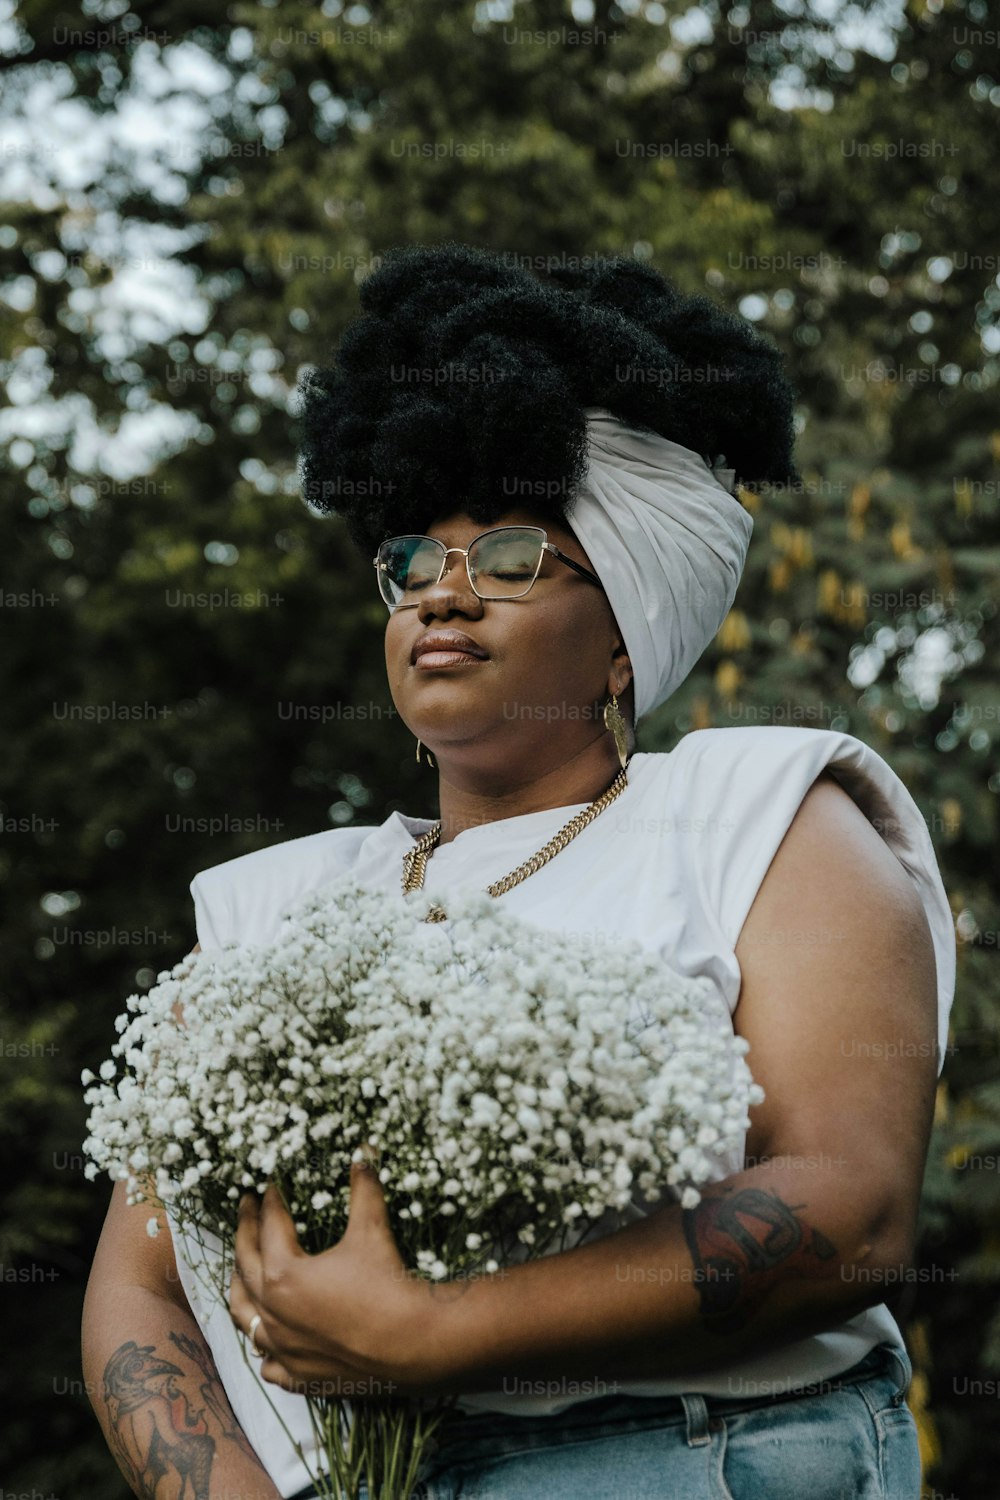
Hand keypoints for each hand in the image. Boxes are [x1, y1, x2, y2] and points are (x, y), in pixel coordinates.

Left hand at [228, 1157, 441, 1399]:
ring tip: (242, 1272)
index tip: (268, 1188)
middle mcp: (273, 1313)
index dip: (269, 1203)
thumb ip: (363, 1189)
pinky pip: (269, 1364)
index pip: (268, 1228)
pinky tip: (270, 1339)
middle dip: (244, 1233)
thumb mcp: (372, 1229)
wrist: (413, 1342)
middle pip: (245, 1266)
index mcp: (283, 1274)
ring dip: (241, 1290)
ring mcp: (282, 1348)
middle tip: (247, 1211)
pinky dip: (265, 1348)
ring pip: (244, 1318)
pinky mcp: (299, 1376)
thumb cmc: (387, 1283)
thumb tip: (364, 1151)